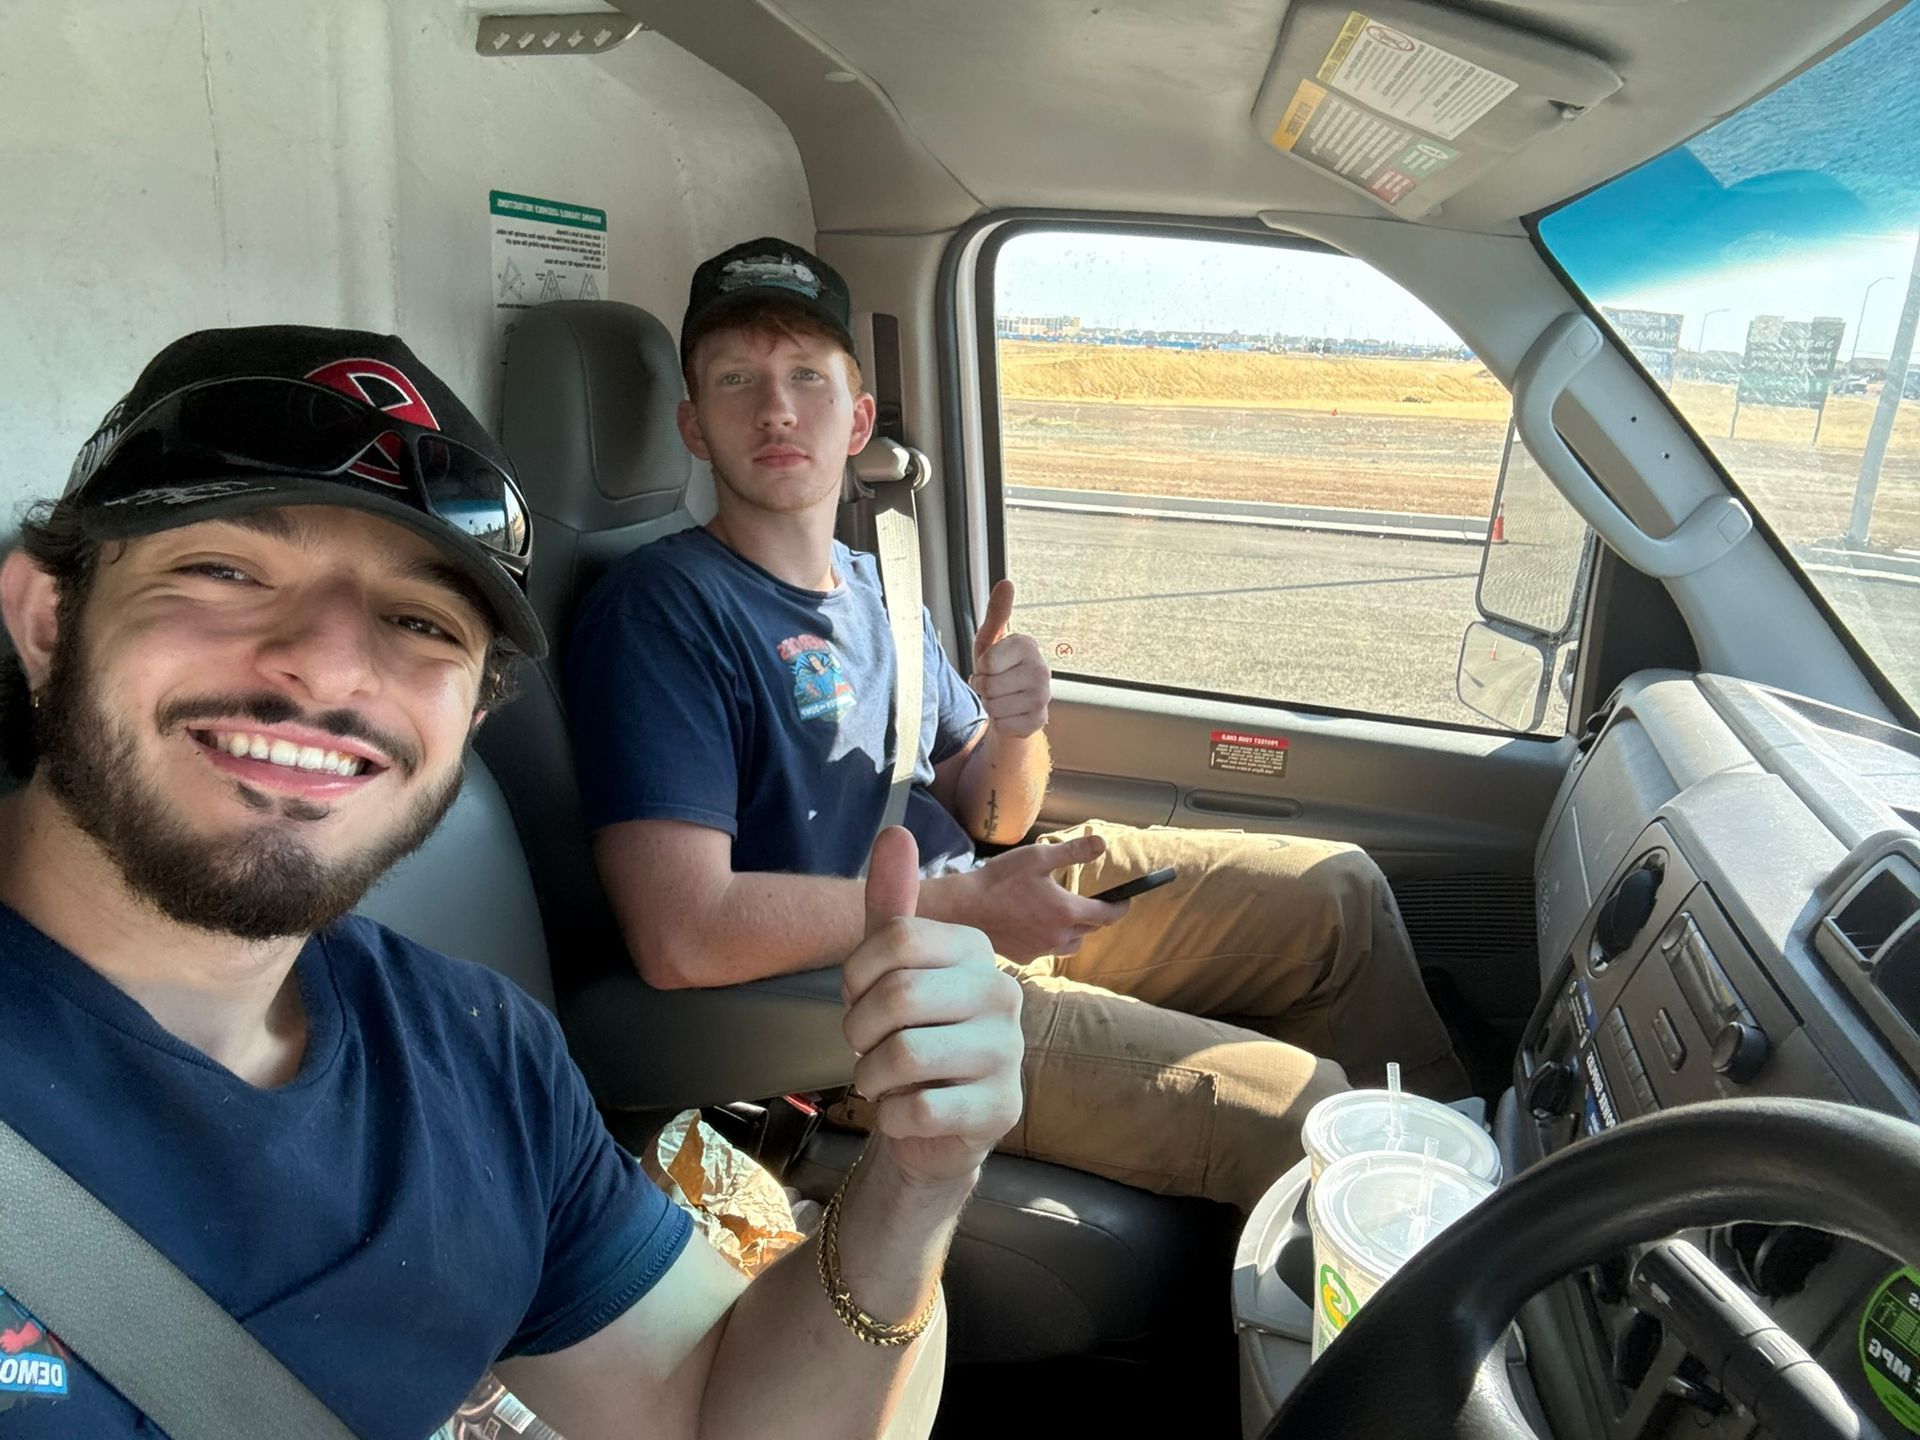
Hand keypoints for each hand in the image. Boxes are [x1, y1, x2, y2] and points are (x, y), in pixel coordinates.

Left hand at [842, 828, 1024, 1186]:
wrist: (940, 1119)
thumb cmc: (914, 1030)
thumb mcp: (893, 965)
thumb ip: (892, 903)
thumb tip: (895, 831)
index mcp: (977, 949)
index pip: (896, 938)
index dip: (855, 975)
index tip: (860, 997)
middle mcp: (1003, 993)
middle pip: (897, 996)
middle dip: (858, 1029)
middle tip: (867, 1044)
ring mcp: (1008, 1053)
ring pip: (904, 1056)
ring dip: (872, 1076)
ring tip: (886, 1078)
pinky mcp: (1000, 1108)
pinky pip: (917, 1110)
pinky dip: (891, 1116)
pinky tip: (907, 1110)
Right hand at [946, 832, 1127, 963]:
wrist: (963, 909)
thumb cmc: (999, 880)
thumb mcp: (1038, 858)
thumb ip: (1073, 852)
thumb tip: (1103, 844)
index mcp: (1066, 911)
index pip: (1107, 915)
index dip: (1120, 908)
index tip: (1126, 900)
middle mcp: (1059, 935)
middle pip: (1090, 930)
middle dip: (1095, 916)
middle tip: (1091, 901)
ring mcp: (1041, 949)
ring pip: (1072, 944)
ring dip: (1075, 931)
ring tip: (1064, 915)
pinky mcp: (1025, 957)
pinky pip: (1048, 950)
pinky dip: (1051, 939)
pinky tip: (1037, 924)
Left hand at [970, 579, 1049, 738]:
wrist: (1013, 702)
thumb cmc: (998, 667)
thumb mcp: (991, 640)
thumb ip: (997, 613)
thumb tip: (1007, 582)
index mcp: (1028, 645)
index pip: (987, 662)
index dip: (980, 667)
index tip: (989, 665)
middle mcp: (1042, 669)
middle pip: (988, 686)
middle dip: (982, 688)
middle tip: (993, 684)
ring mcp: (1043, 697)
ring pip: (993, 707)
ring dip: (990, 705)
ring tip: (1001, 697)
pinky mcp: (1040, 720)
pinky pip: (1002, 724)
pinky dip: (999, 722)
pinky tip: (1010, 712)